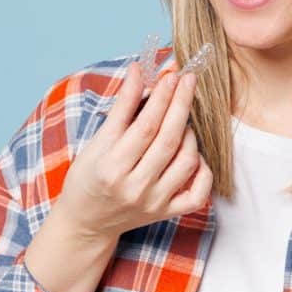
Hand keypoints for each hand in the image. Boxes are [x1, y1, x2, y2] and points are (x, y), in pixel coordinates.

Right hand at [54, 61, 213, 240]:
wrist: (87, 221)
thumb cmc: (90, 176)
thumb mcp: (97, 141)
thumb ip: (122, 107)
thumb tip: (139, 70)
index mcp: (112, 167)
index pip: (146, 126)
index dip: (161, 98)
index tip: (171, 75)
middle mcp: (135, 187)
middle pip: (168, 140)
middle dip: (181, 104)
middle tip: (188, 80)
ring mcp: (154, 202)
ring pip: (186, 161)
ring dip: (190, 134)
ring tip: (182, 119)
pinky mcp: (168, 213)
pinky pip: (199, 193)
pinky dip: (203, 170)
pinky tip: (194, 154)